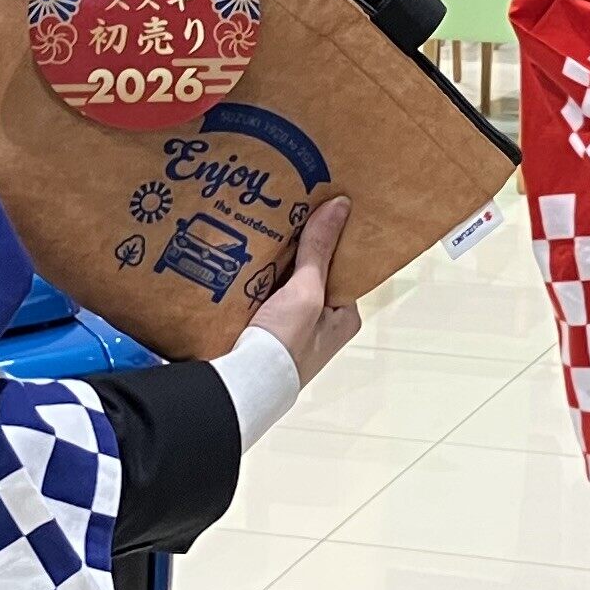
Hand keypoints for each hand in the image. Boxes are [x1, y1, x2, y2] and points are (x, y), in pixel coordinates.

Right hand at [246, 199, 362, 386]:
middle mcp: (322, 322)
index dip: (334, 240)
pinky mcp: (266, 329)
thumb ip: (319, 250)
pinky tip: (248, 253)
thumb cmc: (285, 344)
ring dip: (278, 260)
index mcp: (344, 317)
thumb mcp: (307, 291)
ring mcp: (293, 326)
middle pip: (315, 274)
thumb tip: (341, 206)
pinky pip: (265, 293)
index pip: (344, 268)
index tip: (324, 209)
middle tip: (293, 210)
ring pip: (288, 282)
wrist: (244, 383)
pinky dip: (259, 276)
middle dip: (302, 248)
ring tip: (268, 224)